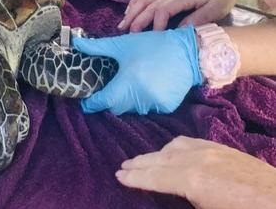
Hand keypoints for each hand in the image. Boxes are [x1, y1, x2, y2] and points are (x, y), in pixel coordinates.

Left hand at [74, 26, 201, 114]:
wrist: (189, 52)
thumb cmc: (153, 46)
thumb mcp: (123, 44)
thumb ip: (97, 47)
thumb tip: (75, 43)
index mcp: (126, 83)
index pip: (102, 101)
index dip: (91, 103)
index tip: (85, 102)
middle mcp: (140, 98)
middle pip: (115, 107)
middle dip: (110, 99)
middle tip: (108, 88)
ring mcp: (154, 104)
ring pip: (132, 109)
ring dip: (127, 100)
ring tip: (129, 84)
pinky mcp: (166, 106)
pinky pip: (148, 108)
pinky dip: (144, 100)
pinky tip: (146, 87)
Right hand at [117, 136, 275, 208]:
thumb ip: (185, 197)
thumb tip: (170, 193)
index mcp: (191, 179)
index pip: (154, 177)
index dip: (134, 178)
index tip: (118, 176)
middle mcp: (196, 159)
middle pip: (159, 159)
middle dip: (140, 163)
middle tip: (123, 166)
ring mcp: (210, 151)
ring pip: (173, 147)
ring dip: (155, 154)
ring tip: (143, 160)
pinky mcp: (222, 148)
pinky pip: (190, 142)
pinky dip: (173, 146)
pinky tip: (171, 150)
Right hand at [118, 0, 234, 32]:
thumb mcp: (217, 7)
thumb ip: (200, 18)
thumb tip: (181, 30)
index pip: (162, 10)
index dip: (156, 25)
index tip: (154, 38)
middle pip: (147, 6)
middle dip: (137, 21)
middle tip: (130, 36)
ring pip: (142, 0)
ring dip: (131, 13)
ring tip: (123, 26)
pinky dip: (133, 4)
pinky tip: (128, 14)